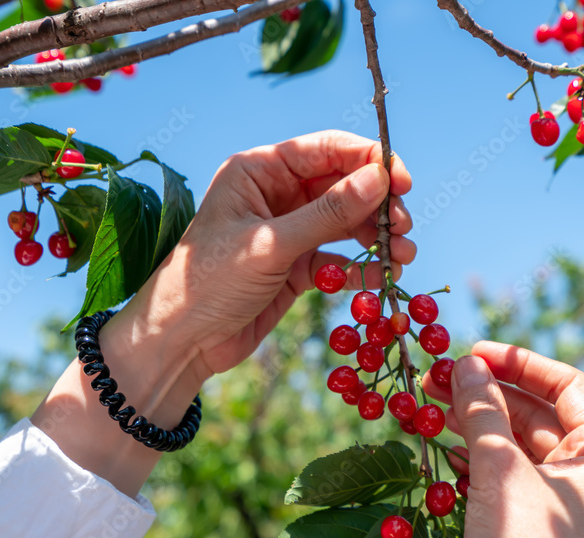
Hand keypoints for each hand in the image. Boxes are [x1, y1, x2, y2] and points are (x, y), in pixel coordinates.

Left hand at [131, 129, 414, 381]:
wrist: (180, 342)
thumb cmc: (209, 283)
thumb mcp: (270, 245)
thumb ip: (327, 214)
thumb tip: (379, 181)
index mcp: (259, 171)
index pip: (325, 149)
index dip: (368, 160)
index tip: (403, 182)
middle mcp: (276, 194)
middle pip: (343, 185)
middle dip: (378, 204)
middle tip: (403, 228)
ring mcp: (288, 230)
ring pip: (346, 222)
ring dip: (377, 237)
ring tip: (403, 256)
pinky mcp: (295, 266)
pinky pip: (338, 257)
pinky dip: (361, 266)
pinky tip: (382, 278)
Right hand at [423, 341, 583, 537]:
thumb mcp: (501, 472)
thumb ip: (482, 412)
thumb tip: (465, 363)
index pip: (568, 386)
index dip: (521, 363)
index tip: (474, 351)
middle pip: (536, 413)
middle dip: (488, 393)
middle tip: (439, 375)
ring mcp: (558, 502)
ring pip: (515, 444)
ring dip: (476, 422)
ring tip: (430, 402)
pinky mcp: (529, 525)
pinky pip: (504, 475)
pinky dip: (475, 457)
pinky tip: (442, 444)